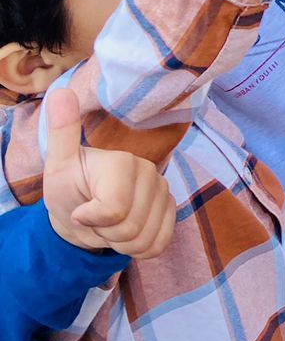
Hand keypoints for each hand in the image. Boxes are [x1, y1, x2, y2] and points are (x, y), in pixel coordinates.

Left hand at [43, 88, 176, 258]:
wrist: (82, 212)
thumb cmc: (69, 188)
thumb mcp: (58, 165)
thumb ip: (62, 132)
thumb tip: (60, 92)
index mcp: (123, 161)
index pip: (115, 210)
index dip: (91, 219)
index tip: (78, 211)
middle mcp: (149, 171)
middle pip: (131, 228)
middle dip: (106, 234)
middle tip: (94, 219)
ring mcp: (163, 191)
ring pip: (145, 239)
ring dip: (121, 243)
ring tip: (109, 225)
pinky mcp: (171, 210)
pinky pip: (160, 244)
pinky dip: (139, 248)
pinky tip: (127, 232)